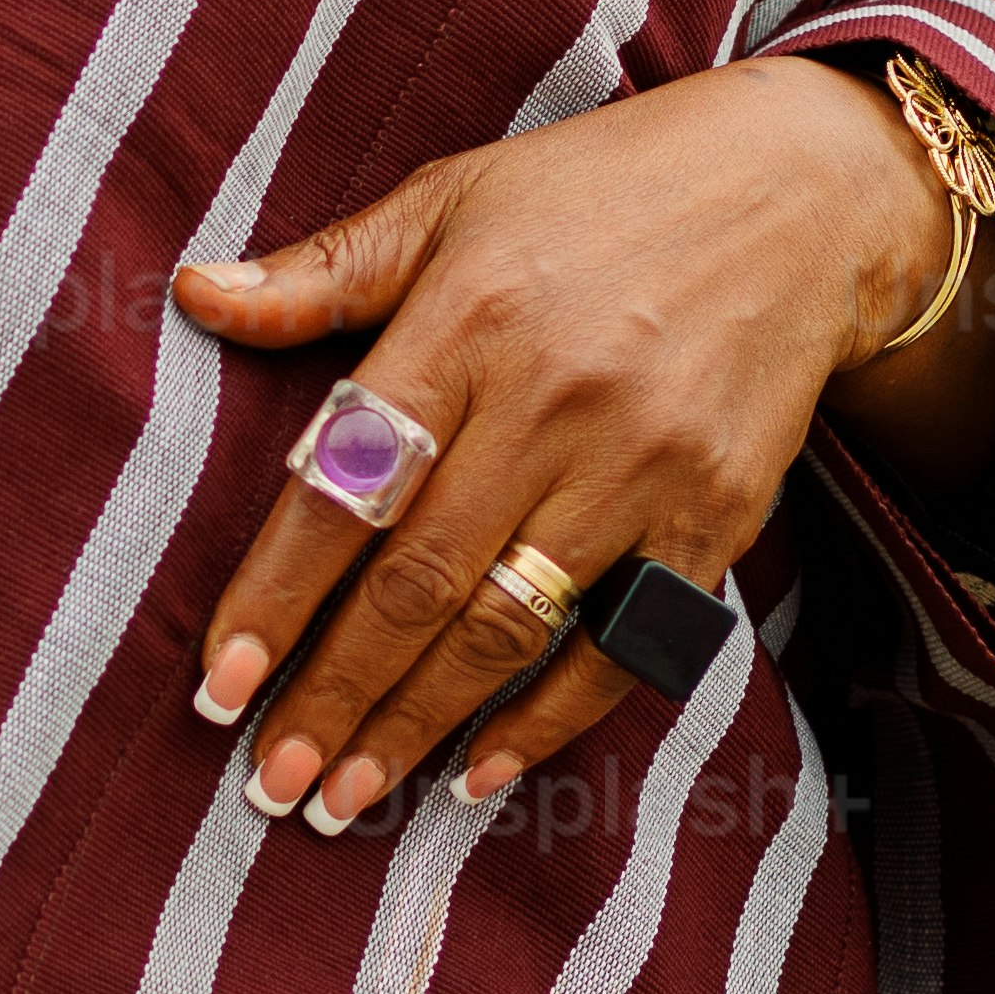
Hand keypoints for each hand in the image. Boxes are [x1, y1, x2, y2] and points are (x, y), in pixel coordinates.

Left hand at [167, 58, 994, 830]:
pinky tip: (481, 771)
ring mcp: (641, 466)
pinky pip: (621, 643)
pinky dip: (550, 720)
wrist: (801, 193)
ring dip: (420, 727)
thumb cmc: (599, 192)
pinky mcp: (714, 515)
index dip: (277, 595)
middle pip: (421, 582)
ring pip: (508, 628)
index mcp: (467, 318)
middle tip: (271, 781)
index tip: (219, 682)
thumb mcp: (454, 198)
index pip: (348, 484)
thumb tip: (193, 296)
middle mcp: (552, 400)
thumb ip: (326, 270)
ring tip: (345, 801)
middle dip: (336, 695)